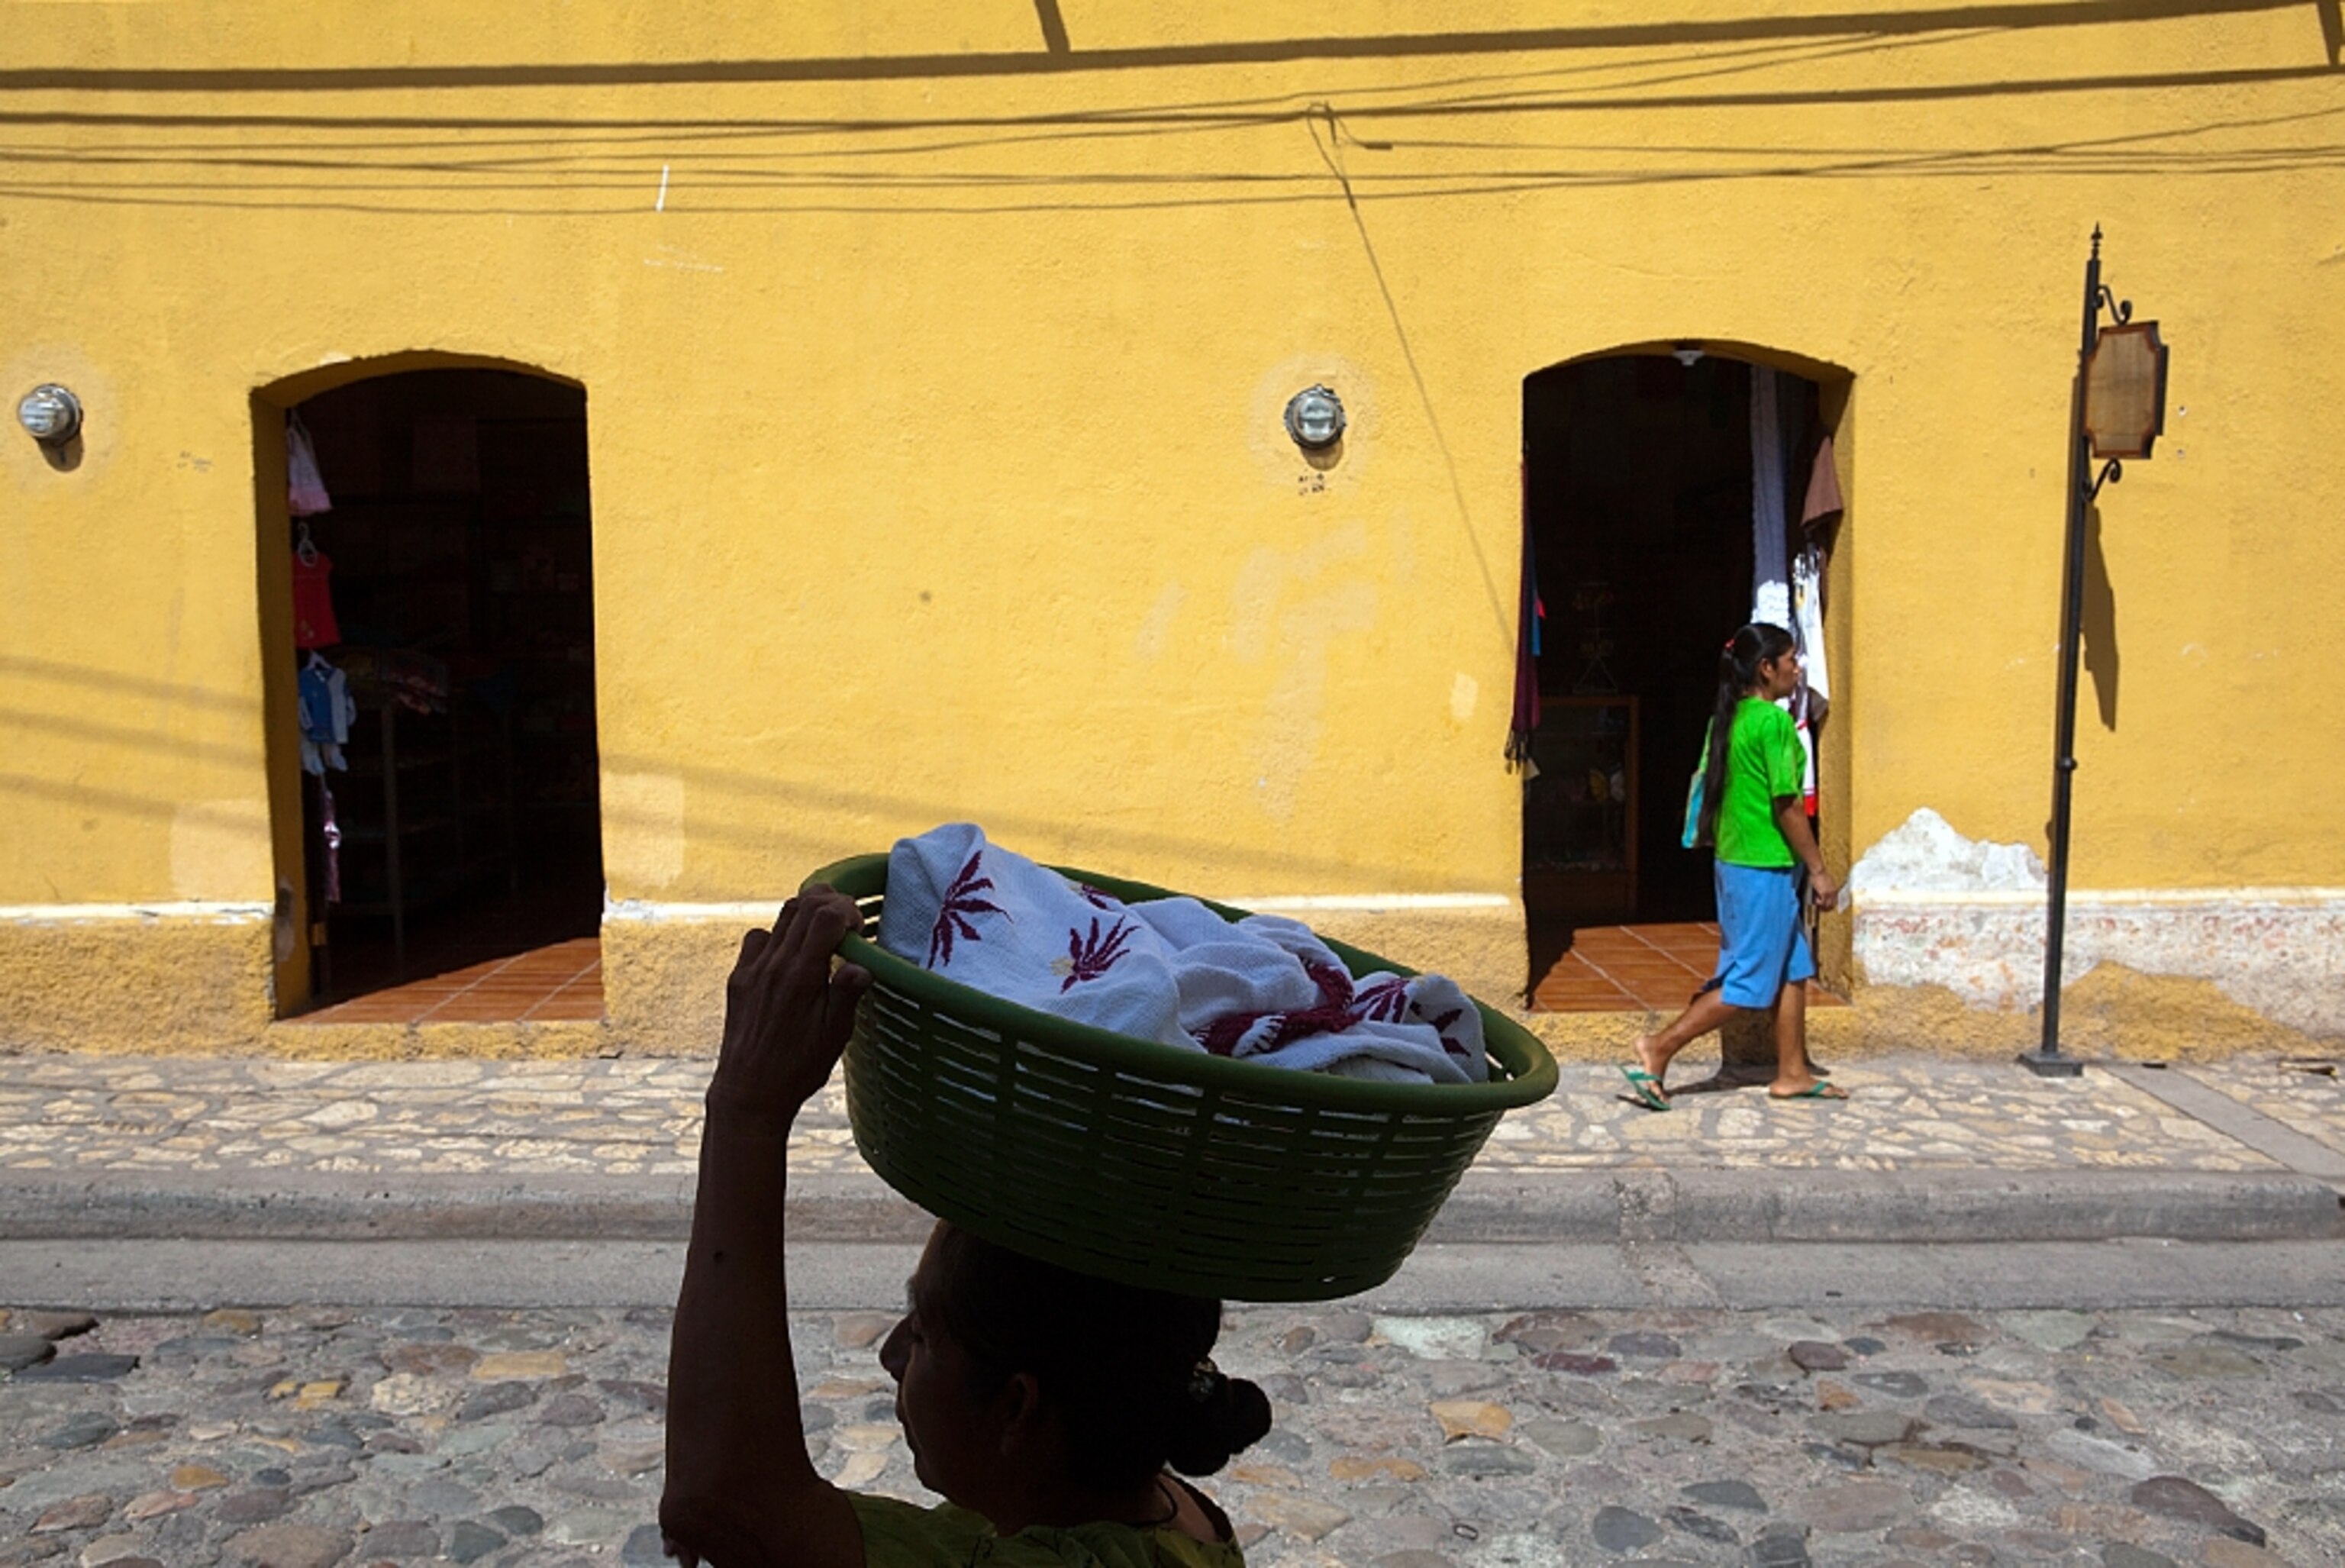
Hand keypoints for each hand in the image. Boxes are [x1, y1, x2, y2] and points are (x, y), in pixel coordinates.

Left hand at [709, 887, 871, 1119]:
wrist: (748, 1092)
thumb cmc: (798, 1068)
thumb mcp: (835, 1036)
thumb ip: (847, 994)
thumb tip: (863, 964)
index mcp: (802, 976)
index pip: (825, 915)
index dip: (847, 910)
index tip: (859, 928)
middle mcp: (774, 965)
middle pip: (803, 906)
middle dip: (831, 902)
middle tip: (846, 921)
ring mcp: (752, 969)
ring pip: (780, 917)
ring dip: (806, 913)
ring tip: (823, 931)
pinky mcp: (739, 978)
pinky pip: (758, 938)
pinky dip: (778, 934)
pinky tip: (790, 954)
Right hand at [1808, 869, 1839, 911]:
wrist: (1819, 871)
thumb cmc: (1821, 874)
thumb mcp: (1827, 882)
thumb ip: (1827, 887)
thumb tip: (1824, 892)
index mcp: (1835, 889)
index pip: (1835, 901)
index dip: (1830, 905)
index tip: (1826, 906)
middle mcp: (1834, 892)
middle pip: (1832, 904)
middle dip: (1827, 908)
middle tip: (1821, 909)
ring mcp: (1829, 893)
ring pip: (1827, 905)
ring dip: (1822, 906)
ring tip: (1817, 904)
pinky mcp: (1824, 893)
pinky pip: (1822, 902)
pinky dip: (1818, 902)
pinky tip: (1815, 900)